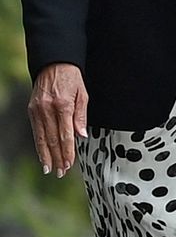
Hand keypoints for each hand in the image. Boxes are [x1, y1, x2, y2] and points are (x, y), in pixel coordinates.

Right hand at [28, 63, 87, 177]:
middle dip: (57, 157)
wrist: (54, 63)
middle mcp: (47, 109)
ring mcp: (36, 110)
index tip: (69, 164)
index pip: (65, 135)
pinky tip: (43, 154)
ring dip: (46, 155)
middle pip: (52, 139)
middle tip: (61, 172)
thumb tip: (81, 136)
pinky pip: (36, 130)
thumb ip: (81, 116)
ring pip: (41, 137)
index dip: (67, 151)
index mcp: (63, 105)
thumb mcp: (83, 94)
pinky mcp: (31, 110)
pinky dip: (39, 144)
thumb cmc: (72, 79)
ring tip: (50, 169)